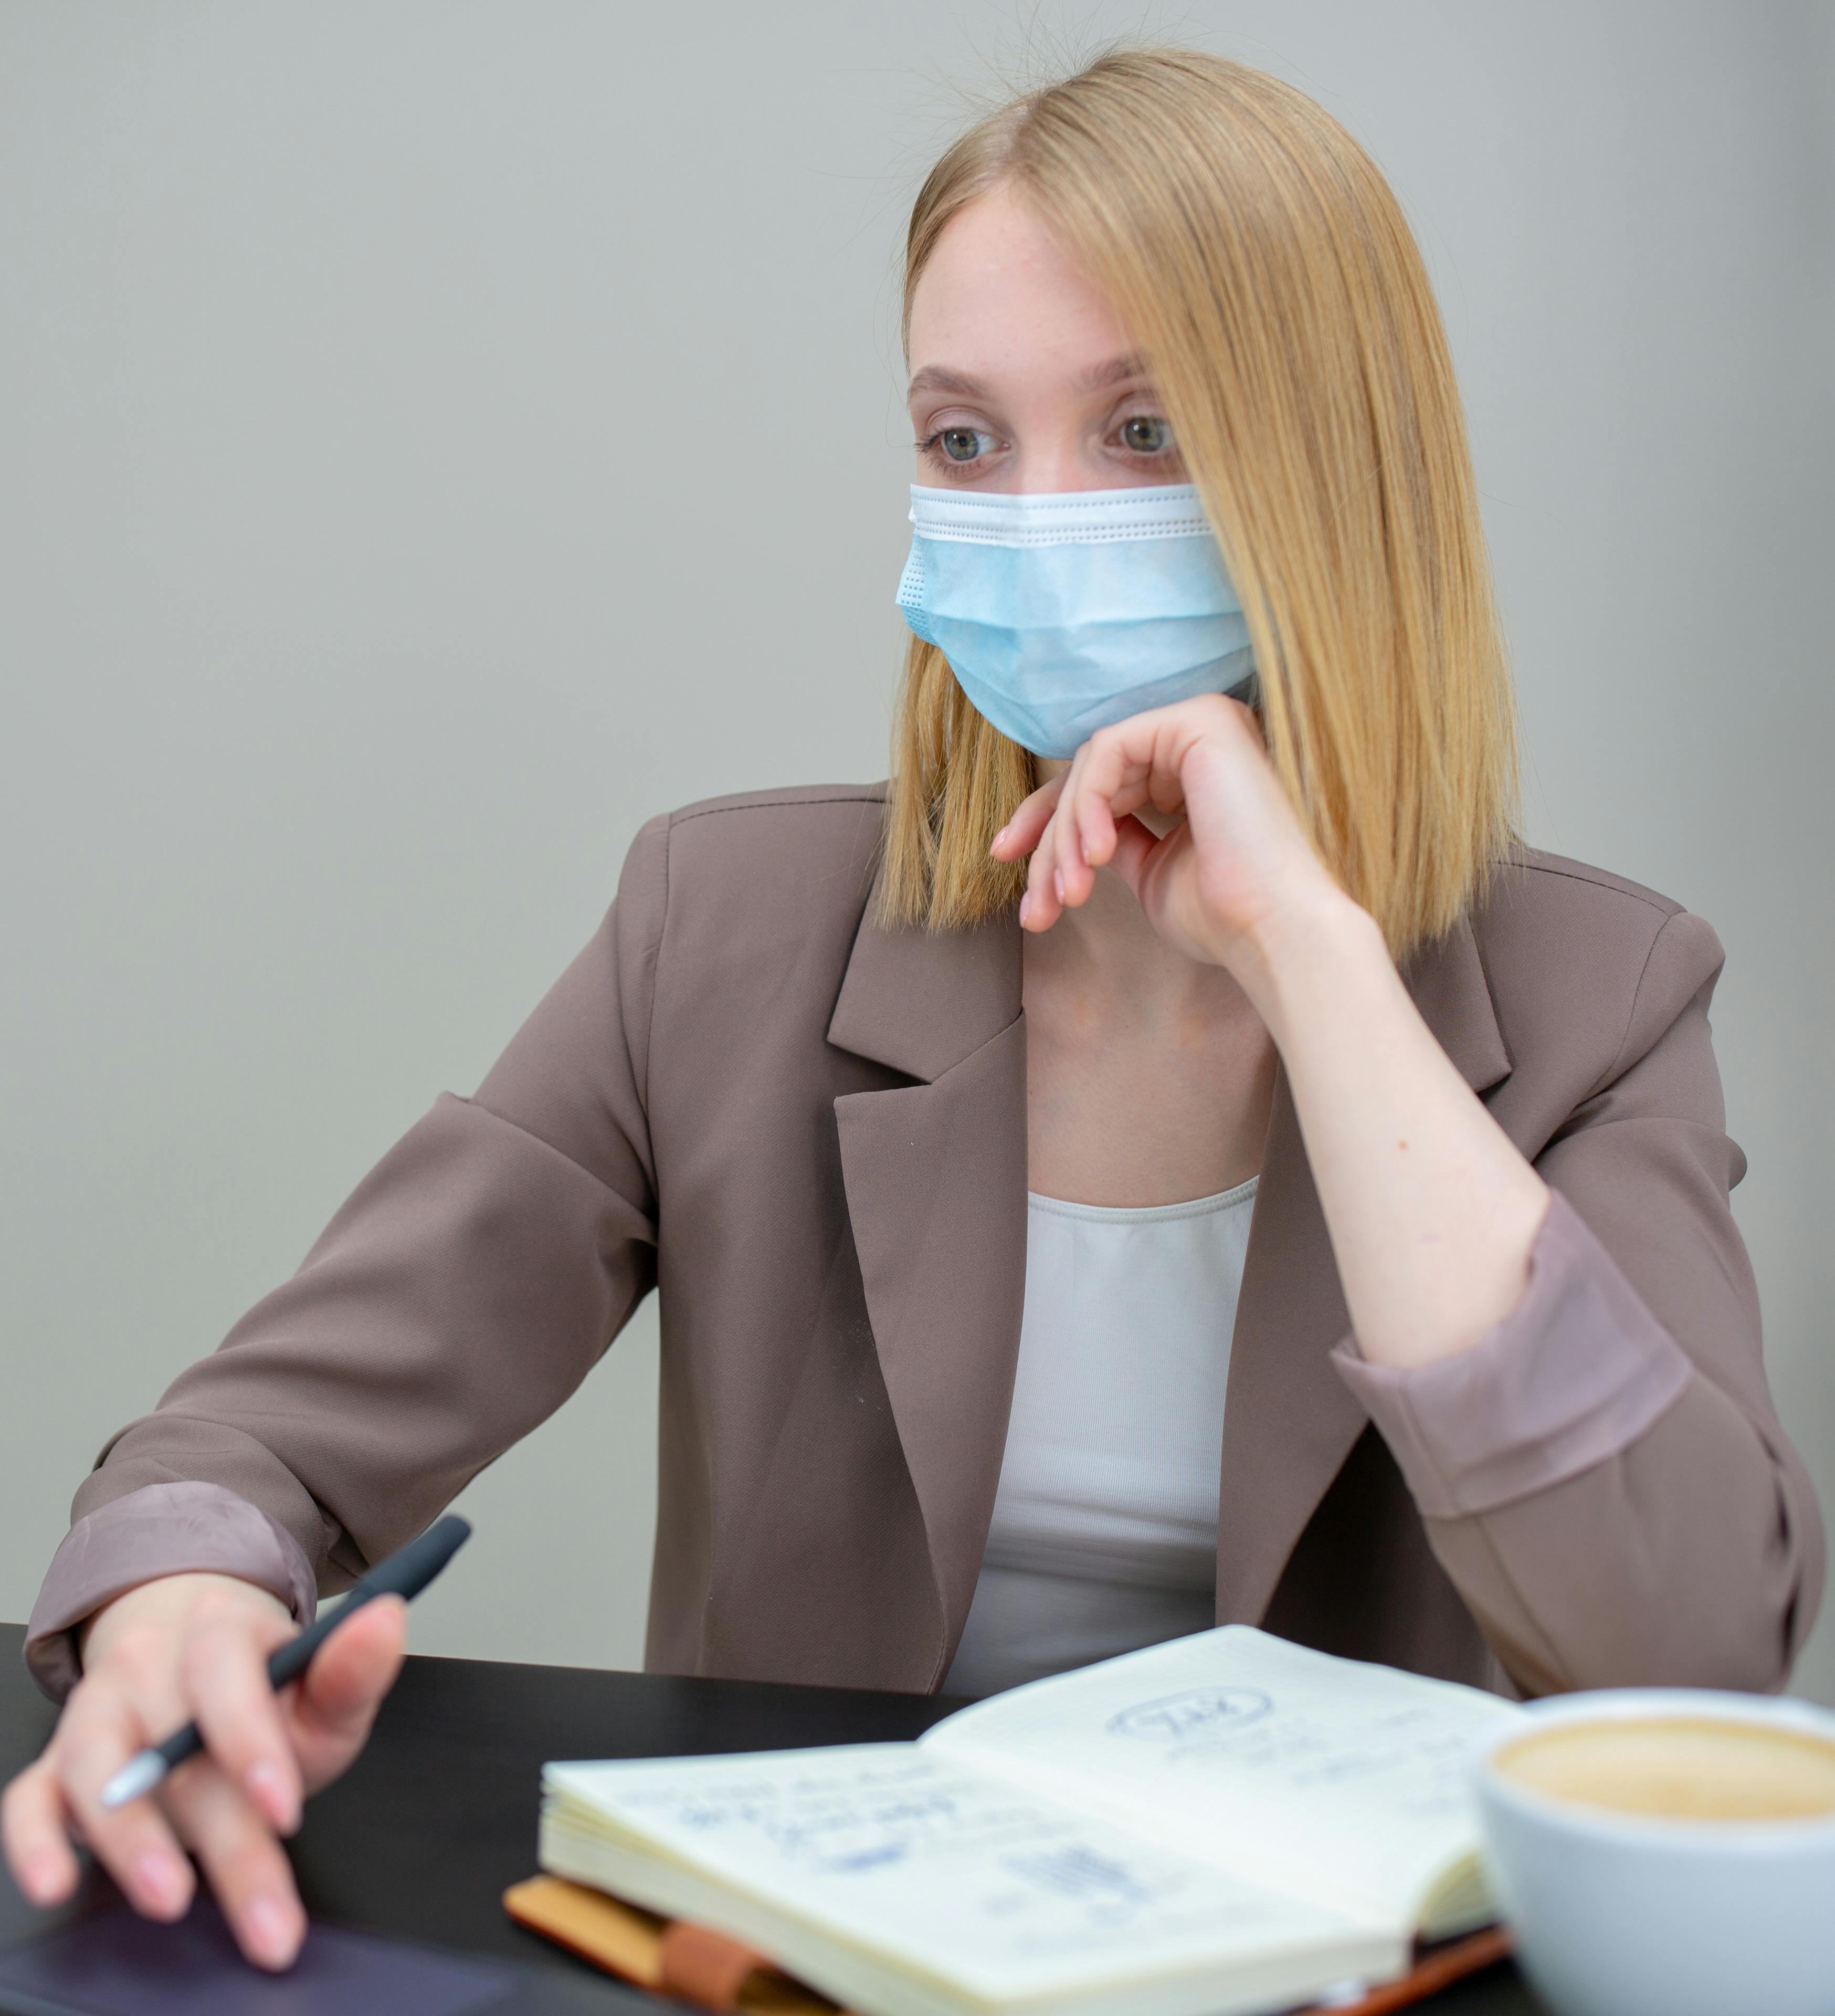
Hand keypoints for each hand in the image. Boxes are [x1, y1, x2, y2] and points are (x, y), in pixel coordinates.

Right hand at [2, 1572, 405, 1970]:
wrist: (193, 1670)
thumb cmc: (265, 1691)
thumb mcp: (320, 1685)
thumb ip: (353, 1667)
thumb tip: (386, 1618)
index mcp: (219, 1630)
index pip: (225, 1673)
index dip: (250, 1741)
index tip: (283, 1807)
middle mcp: (147, 1664)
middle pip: (178, 1749)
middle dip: (225, 1841)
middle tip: (265, 1914)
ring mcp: (95, 1712)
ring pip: (99, 1771)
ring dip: (132, 1841)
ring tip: (172, 1896)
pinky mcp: (55, 1765)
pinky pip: (29, 1799)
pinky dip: (36, 1843)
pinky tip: (59, 1881)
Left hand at [991, 694, 1354, 995]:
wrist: (1274, 931)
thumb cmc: (1223, 916)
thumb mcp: (1151, 872)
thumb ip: (1115, 838)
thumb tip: (1068, 834)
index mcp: (1193, 771)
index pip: (1101, 784)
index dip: (1047, 824)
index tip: (1007, 864)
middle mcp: (1198, 738)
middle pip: (1088, 774)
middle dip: (1047, 841)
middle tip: (1034, 906)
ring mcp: (1201, 721)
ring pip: (1092, 766)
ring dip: (1064, 836)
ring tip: (1069, 894)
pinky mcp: (1199, 719)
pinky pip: (1108, 751)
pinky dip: (1087, 804)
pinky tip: (1094, 854)